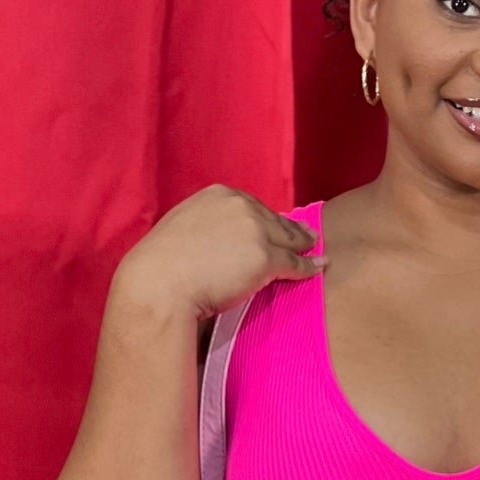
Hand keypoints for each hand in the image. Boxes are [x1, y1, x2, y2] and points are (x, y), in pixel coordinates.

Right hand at [114, 183, 326, 321]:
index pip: (252, 206)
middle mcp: (240, 206)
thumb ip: (206, 226)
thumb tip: (217, 239)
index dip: (265, 219)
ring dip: (304, 245)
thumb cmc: (161, 265)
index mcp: (218, 195)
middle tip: (306, 236)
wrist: (159, 284)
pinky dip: (309, 267)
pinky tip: (319, 267)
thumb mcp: (182, 229)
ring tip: (315, 248)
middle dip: (290, 229)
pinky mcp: (266, 258)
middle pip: (274, 219)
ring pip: (289, 239)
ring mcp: (255, 231)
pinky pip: (295, 263)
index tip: (274, 226)